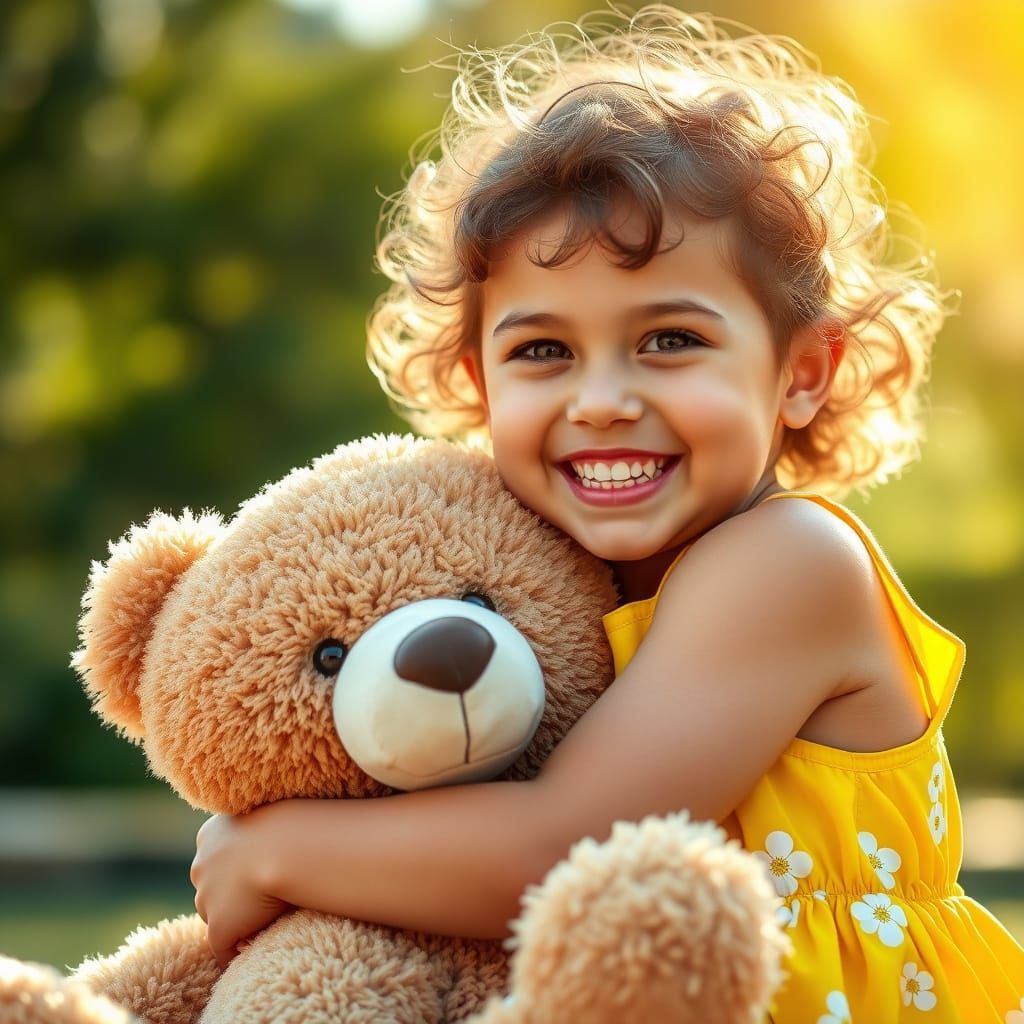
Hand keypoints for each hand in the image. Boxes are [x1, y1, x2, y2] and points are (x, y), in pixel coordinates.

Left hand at [191, 811, 291, 966]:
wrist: (289, 848)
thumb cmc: (292, 827)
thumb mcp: (270, 820)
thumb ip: (260, 834)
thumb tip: (275, 848)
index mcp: (210, 835)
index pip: (217, 860)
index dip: (238, 871)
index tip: (261, 874)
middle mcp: (200, 865)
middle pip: (212, 889)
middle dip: (232, 897)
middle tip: (262, 901)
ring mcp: (205, 897)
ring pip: (217, 916)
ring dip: (236, 921)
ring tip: (265, 923)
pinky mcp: (218, 927)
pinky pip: (224, 948)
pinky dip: (237, 950)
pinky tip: (259, 948)